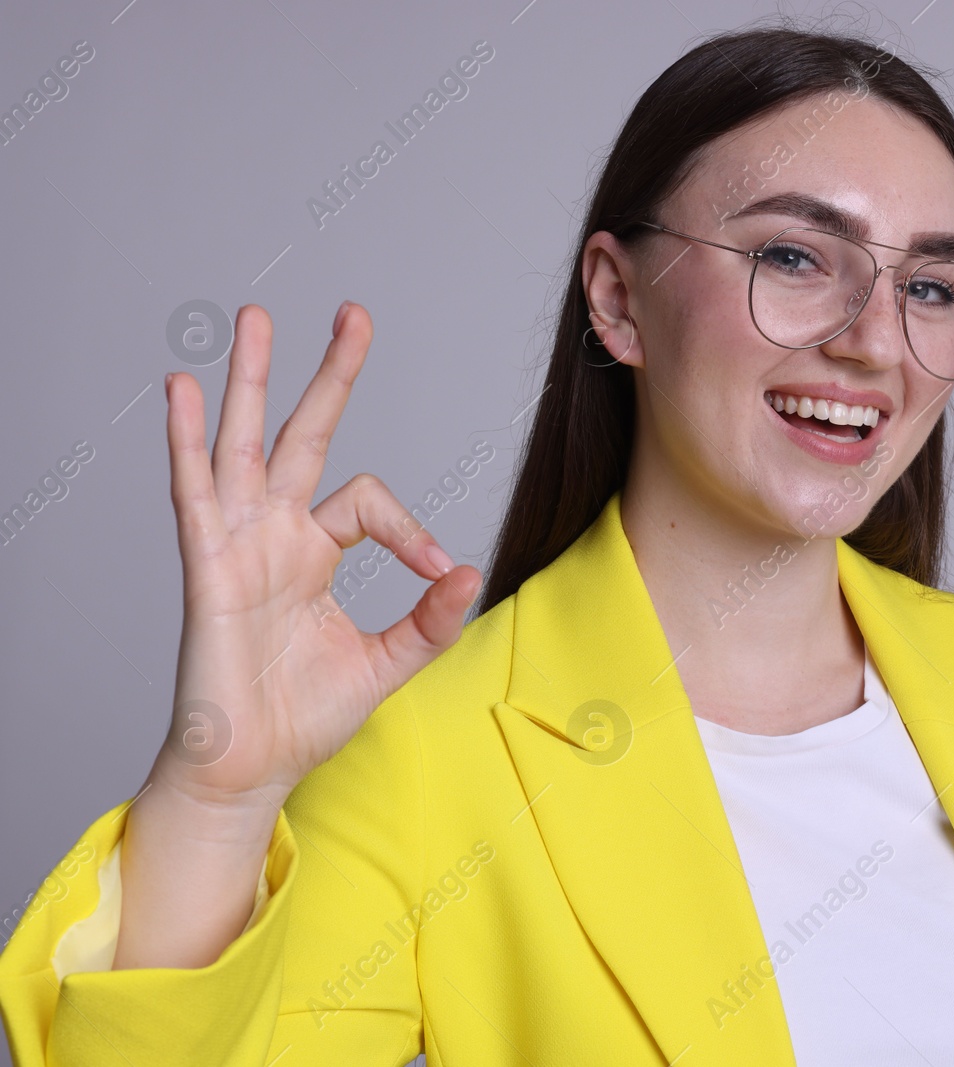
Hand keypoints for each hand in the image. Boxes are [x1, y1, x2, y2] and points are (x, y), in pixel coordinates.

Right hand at [157, 302, 479, 809]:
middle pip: (304, 436)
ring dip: (250, 381)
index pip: (367, 501)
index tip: (440, 571)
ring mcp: (238, 544)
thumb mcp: (387, 662)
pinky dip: (186, 442)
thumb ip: (429, 620)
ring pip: (244, 445)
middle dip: (328, 375)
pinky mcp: (207, 567)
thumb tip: (470, 571)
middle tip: (353, 313)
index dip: (410, 528)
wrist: (253, 767)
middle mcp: (275, 535)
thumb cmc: (307, 716)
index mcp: (314, 552)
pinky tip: (181, 390)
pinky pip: (194, 493)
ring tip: (256, 316)